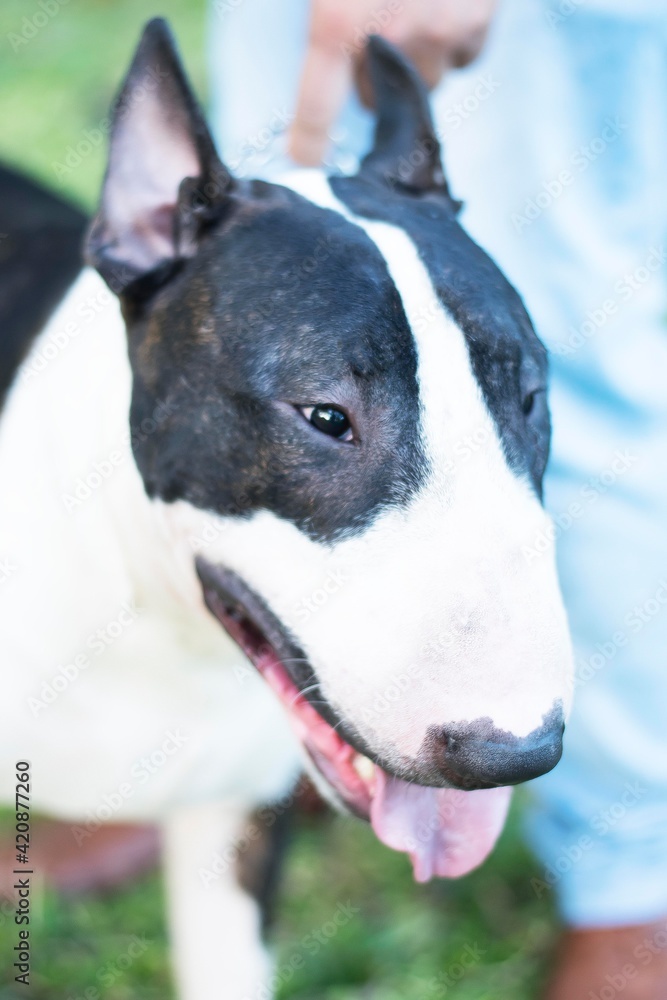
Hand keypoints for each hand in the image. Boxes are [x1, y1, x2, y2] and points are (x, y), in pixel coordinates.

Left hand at [288, 0, 496, 165]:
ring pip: (424, 80)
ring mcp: (438, 34)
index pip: (317, 113)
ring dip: (416, 57)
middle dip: (372, 78)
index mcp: (337, 24)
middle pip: (377, 102)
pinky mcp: (478, 25)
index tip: (303, 171)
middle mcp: (389, 40)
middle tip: (371, 35)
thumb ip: (317, 17)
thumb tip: (304, 41)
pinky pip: (462, 55)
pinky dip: (455, 36)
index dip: (308, 146)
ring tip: (414, 5)